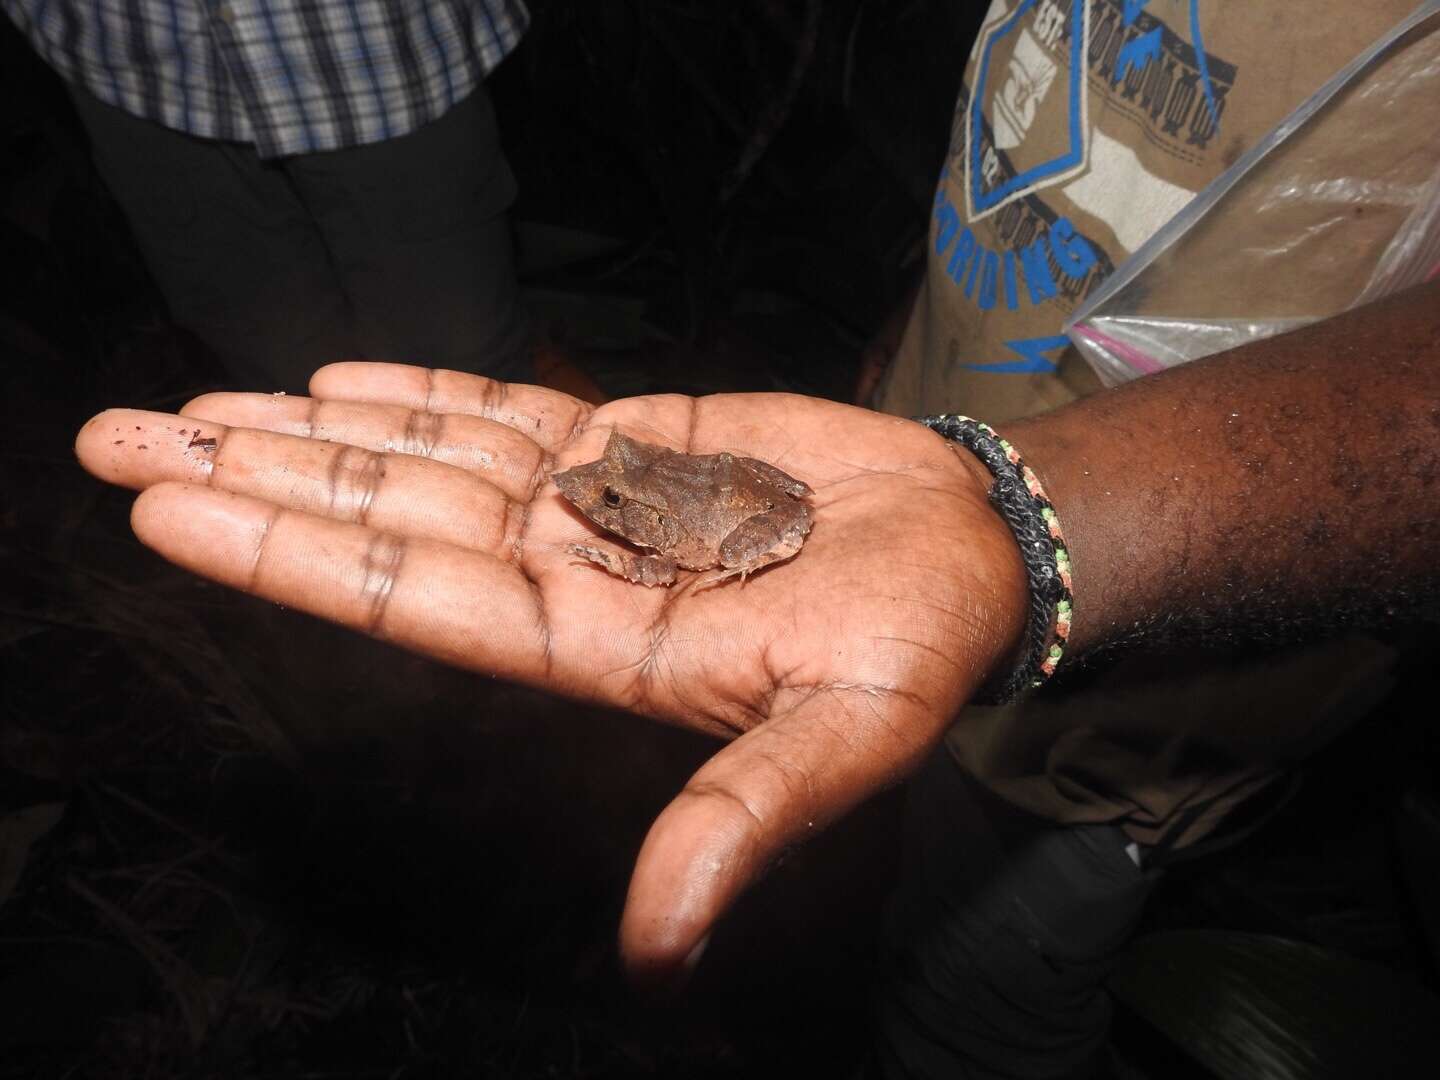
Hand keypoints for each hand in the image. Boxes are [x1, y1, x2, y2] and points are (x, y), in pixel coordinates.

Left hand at [75, 362, 1025, 986]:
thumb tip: (658, 957)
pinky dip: (427, 393)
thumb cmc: (923, 642)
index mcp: (600, 649)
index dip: (295, 553)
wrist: (972, 545)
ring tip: (196, 401)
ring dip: (313, 426)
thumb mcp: (847, 738)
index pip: (415, 597)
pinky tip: (338, 378)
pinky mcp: (637, 441)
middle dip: (256, 476)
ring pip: (430, 459)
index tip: (175, 510)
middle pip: (387, 517)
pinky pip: (512, 413)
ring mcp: (596, 504)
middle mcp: (572, 575)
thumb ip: (744, 821)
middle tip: (119, 437)